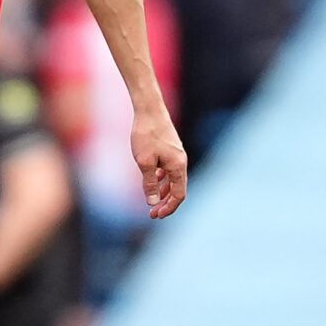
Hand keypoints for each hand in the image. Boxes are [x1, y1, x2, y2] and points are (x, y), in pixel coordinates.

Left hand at [133, 103, 188, 218]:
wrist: (149, 110)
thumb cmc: (146, 135)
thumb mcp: (144, 162)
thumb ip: (149, 184)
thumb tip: (153, 203)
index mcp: (178, 167)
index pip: (179, 195)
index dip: (169, 208)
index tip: (156, 215)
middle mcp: (181, 162)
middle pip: (177, 189)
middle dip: (166, 203)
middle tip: (152, 214)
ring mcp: (176, 155)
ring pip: (173, 180)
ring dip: (163, 192)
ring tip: (152, 201)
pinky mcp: (170, 150)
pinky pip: (169, 171)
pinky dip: (162, 180)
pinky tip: (152, 181)